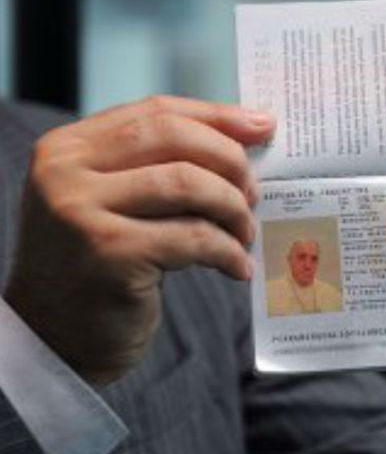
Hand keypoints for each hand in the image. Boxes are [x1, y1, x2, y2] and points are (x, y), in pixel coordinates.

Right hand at [4, 95, 273, 383]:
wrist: (55, 341)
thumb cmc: (100, 268)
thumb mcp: (116, 203)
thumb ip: (161, 166)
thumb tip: (248, 131)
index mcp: (68, 148)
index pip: (155, 112)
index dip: (217, 116)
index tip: (263, 127)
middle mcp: (65, 172)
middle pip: (174, 138)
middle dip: (230, 161)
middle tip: (254, 194)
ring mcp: (82, 212)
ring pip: (189, 184)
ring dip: (233, 210)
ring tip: (245, 235)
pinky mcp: (109, 255)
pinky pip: (194, 238)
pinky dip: (228, 252)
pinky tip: (238, 269)